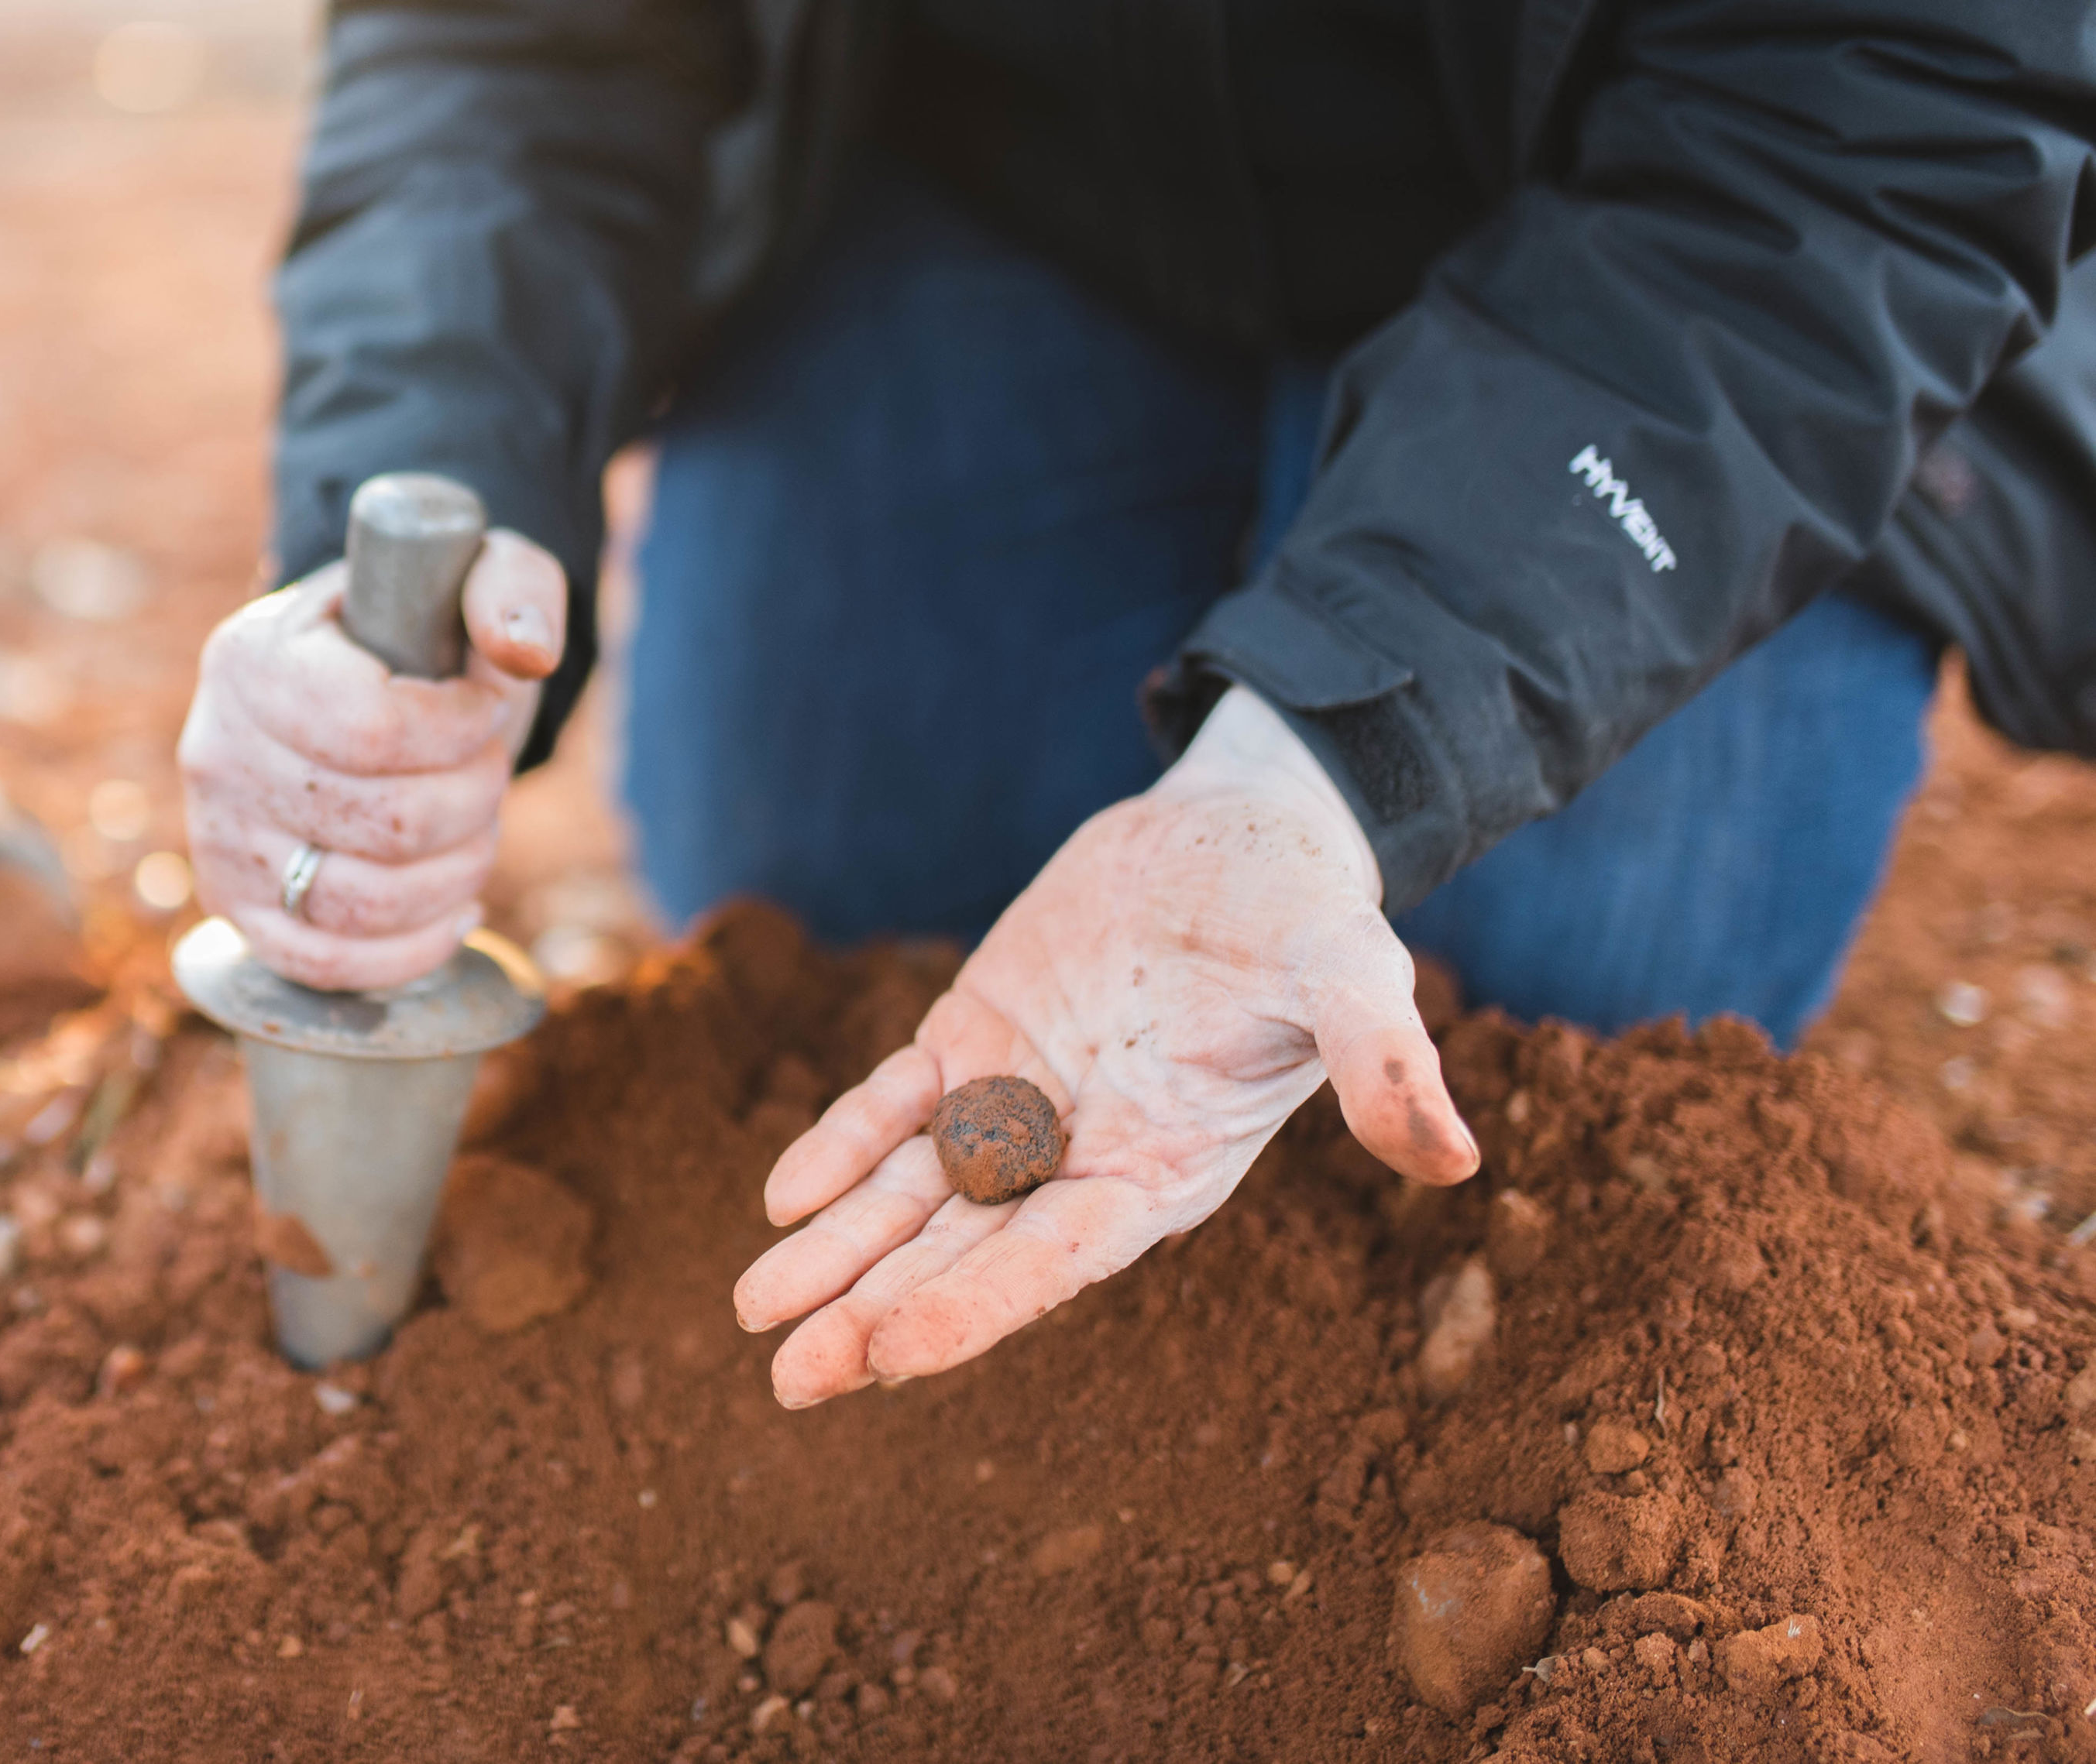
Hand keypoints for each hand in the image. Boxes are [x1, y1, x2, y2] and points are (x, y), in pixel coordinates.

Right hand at [177, 529, 563, 990]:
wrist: (348, 687)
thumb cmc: (415, 634)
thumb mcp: (465, 578)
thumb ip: (511, 587)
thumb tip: (524, 652)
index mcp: (252, 656)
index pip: (373, 729)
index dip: (460, 732)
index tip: (485, 710)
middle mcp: (215, 750)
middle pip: (388, 824)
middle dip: (474, 801)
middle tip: (487, 770)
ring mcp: (218, 838)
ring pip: (366, 903)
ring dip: (458, 873)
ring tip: (476, 829)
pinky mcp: (234, 906)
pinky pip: (326, 963)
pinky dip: (412, 949)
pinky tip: (457, 908)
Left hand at [731, 685, 1479, 1406]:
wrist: (1242, 830)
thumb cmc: (1305, 910)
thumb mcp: (1352, 972)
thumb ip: (1382, 1064)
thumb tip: (1457, 1157)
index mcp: (1162, 1169)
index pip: (1053, 1259)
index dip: (971, 1307)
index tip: (886, 1356)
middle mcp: (1081, 1155)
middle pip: (962, 1252)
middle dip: (875, 1313)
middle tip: (791, 1381)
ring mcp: (1021, 1099)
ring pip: (912, 1194)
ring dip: (836, 1252)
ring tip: (755, 1315)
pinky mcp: (975, 1036)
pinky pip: (894, 1105)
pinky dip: (840, 1144)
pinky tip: (782, 1198)